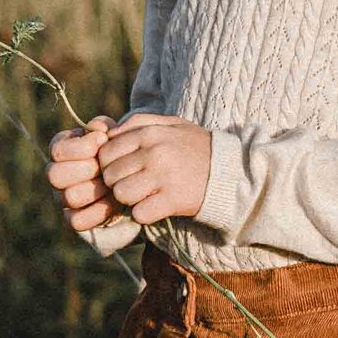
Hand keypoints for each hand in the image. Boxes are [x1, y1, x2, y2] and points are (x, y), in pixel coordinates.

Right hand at [46, 120, 118, 236]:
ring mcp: (62, 199)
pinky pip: (77, 221)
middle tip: (105, 168)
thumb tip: (97, 129)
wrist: (131, 178)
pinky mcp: (74, 219)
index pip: (57, 150)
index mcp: (60, 152)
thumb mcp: (112, 136)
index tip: (103, 140)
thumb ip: (104, 127)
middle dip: (86, 169)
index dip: (81, 146)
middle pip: (55, 175)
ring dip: (96, 190)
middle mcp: (56, 175)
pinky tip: (112, 201)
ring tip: (113, 183)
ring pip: (70, 197)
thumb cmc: (117, 152)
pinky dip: (98, 212)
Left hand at [95, 113, 213, 227]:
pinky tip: (155, 207)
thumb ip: (139, 123)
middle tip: (133, 185)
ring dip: (129, 200)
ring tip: (144, 196)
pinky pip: (139, 213)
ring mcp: (163, 177)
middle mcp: (154, 153)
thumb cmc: (196, 147)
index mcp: (149, 133)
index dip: (108, 165)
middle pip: (110, 175)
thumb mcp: (171, 124)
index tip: (122, 171)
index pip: (106, 152)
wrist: (231, 170)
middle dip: (117, 183)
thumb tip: (108, 133)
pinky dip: (144, 214)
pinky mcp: (173, 200)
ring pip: (121, 195)